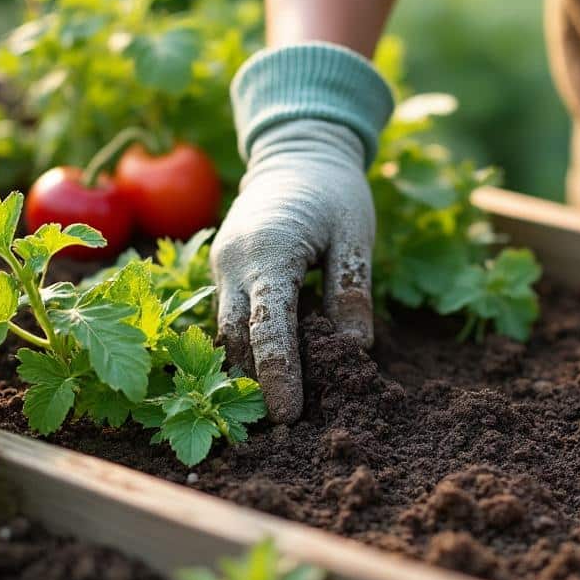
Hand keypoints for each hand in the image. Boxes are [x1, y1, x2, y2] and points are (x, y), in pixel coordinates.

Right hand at [212, 119, 373, 422]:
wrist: (297, 150)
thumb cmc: (334, 191)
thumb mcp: (356, 236)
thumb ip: (351, 293)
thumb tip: (354, 352)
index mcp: (268, 253)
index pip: (268, 329)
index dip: (278, 377)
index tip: (289, 417)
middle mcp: (233, 263)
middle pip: (235, 340)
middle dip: (254, 385)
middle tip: (284, 429)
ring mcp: (223, 267)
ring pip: (225, 334)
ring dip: (247, 371)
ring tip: (278, 410)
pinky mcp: (225, 271)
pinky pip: (230, 318)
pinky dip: (248, 347)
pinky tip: (274, 372)